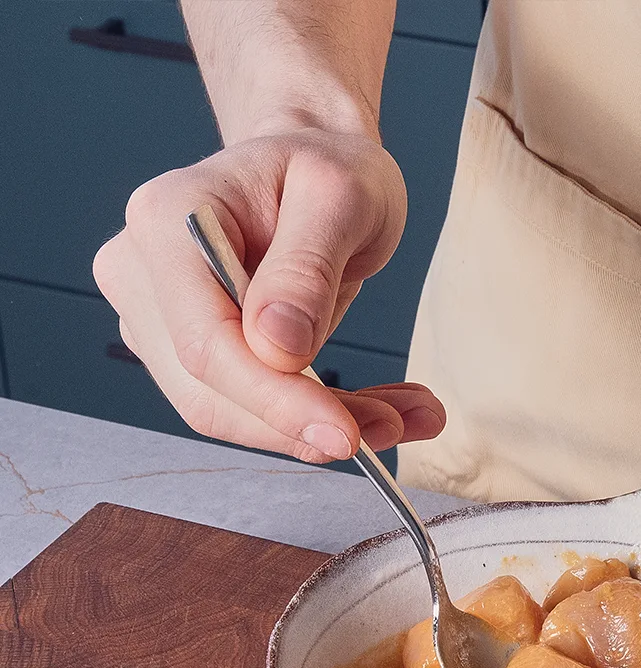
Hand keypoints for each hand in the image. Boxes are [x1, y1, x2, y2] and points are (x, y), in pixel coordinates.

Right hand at [94, 129, 443, 461]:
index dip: (275, 401)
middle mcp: (143, 274)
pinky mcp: (192, 352)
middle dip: (305, 424)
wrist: (314, 165)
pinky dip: (316, 418)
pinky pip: (250, 408)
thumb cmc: (326, 167)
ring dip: (319, 429)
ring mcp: (159, 319)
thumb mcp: (340, 196)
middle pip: (211, 393)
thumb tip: (275, 348)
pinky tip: (377, 411)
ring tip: (403, 416)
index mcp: (166, 222)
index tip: (346, 434)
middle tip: (397, 426)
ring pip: (233, 413)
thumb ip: (307, 268)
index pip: (206, 344)